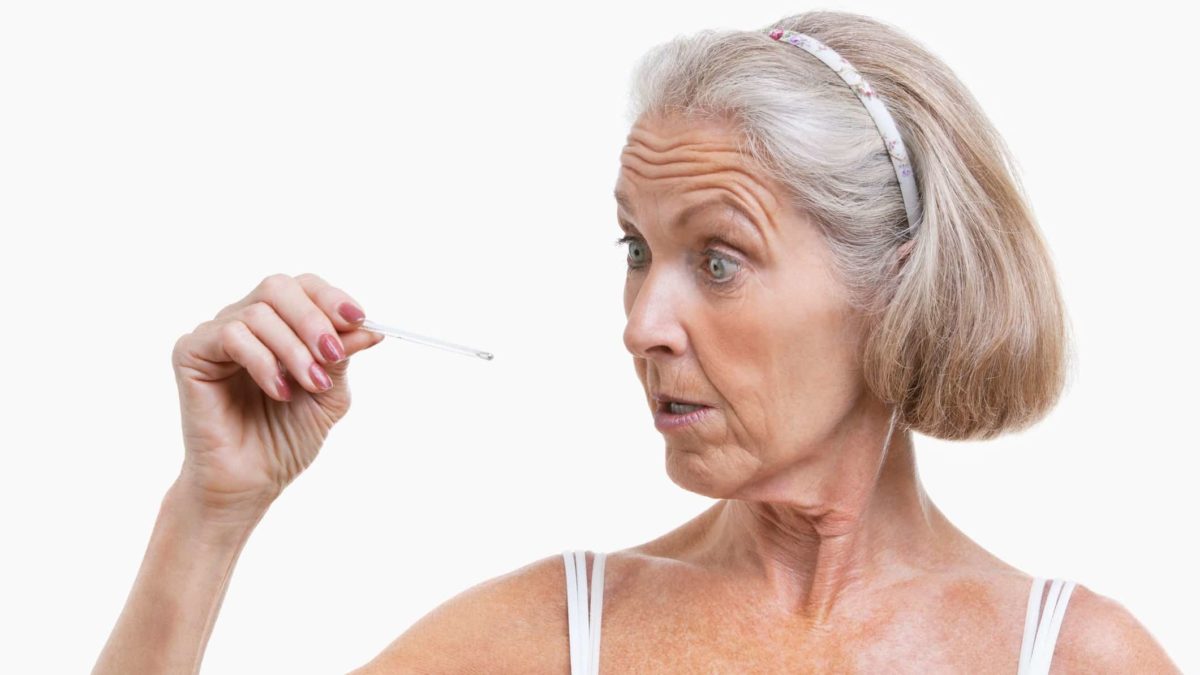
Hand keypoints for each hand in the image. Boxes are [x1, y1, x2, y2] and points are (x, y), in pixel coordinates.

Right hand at [170, 272, 385, 521]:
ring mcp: (215, 336)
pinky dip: (263, 361)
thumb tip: (369, 327)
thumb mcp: (328, 394)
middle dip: (314, 319)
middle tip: (333, 355)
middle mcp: (244, 322)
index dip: (331, 298)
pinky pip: (230, 335)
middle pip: (278, 287)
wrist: (250, 482)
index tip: (359, 319)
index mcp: (278, 326)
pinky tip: (279, 392)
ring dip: (293, 349)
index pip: (302, 287)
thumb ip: (342, 356)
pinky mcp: (191, 353)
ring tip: (312, 384)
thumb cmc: (285, 439)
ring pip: (258, 312)